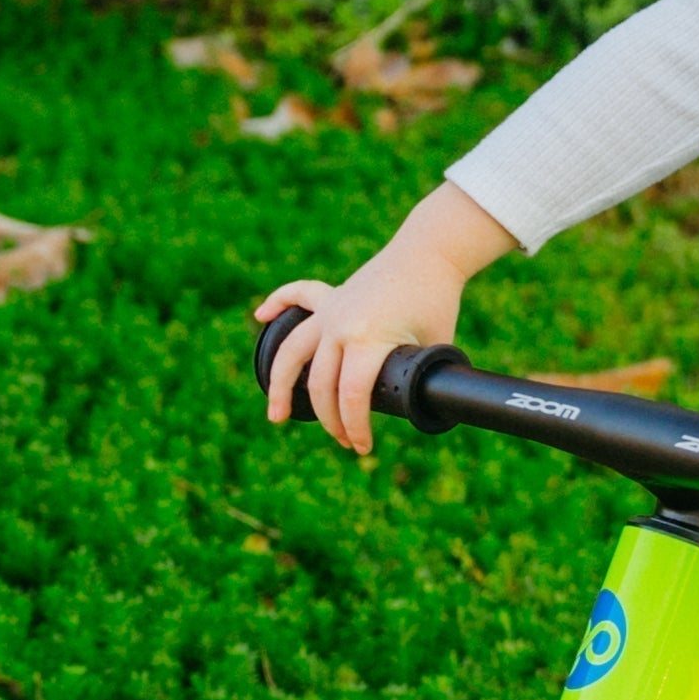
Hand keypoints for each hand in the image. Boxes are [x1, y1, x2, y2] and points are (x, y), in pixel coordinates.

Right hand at [251, 183, 516, 456]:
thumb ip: (420, 379)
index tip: (362, 447)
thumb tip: (419, 410)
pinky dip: (278, 302)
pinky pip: (297, 295)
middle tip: (344, 441)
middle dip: (331, 421)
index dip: (355, 427)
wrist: (430, 252)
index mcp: (366, 340)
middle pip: (321, 385)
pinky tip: (261, 316)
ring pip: (292, 351)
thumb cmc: (437, 301)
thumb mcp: (433, 347)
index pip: (351, 397)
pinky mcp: (331, 295)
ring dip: (280, 385)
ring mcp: (331, 309)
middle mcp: (339, 326)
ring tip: (275, 415)